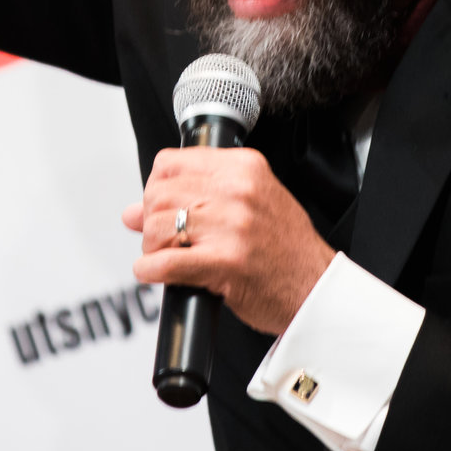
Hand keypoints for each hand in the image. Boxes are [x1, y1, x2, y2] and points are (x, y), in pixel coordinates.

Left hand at [124, 147, 333, 335]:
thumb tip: (135, 211)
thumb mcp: (250, 205)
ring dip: (152, 247)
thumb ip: (196, 198)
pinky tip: (156, 272)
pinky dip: (150, 270)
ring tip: (167, 255)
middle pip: (159, 194)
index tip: (161, 204)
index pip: (171, 162)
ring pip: (157, 226)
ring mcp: (232, 226)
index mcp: (244, 168)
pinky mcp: (225, 262)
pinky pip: (165, 263)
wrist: (315, 288)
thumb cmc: (287, 249)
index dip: (156, 186)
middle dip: (151, 219)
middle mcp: (238, 191)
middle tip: (164, 236)